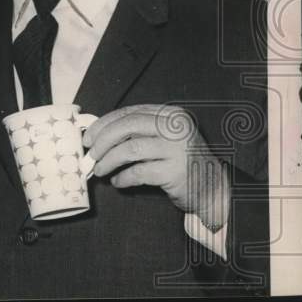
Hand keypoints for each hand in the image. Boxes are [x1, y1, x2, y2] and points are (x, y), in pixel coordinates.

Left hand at [82, 104, 228, 229]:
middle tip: (91, 154)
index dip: (104, 124)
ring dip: (109, 161)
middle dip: (103, 141)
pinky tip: (118, 182)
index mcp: (170, 115)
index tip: (89, 137)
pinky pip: (138, 172)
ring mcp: (178, 149)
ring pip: (130, 149)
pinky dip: (123, 178)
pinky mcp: (176, 172)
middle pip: (127, 127)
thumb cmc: (180, 161)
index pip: (129, 113)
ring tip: (101, 170)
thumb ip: (138, 131)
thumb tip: (98, 134)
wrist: (213, 188)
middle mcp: (176, 128)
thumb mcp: (163, 138)